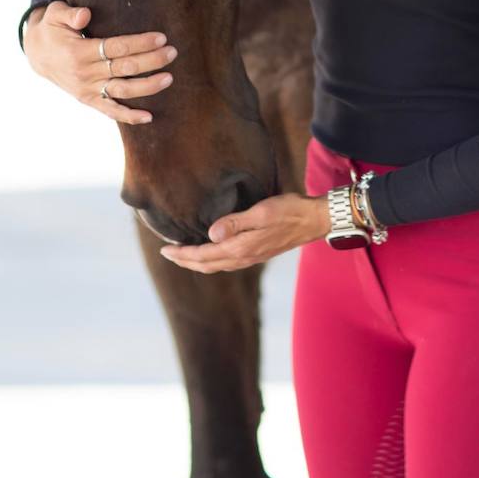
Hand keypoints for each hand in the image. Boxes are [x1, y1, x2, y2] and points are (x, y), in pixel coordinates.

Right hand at [22, 1, 177, 125]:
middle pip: (124, 68)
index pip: (117, 47)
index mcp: (79, 52)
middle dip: (151, 61)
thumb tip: (84, 15)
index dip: (140, 43)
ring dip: (147, 86)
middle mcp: (84, 74)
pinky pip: (110, 110)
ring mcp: (87, 90)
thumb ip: (69, 14)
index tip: (161, 37)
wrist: (37, 55)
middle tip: (173, 52)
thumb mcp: (54, 15)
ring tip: (169, 78)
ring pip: (122, 90)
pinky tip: (148, 117)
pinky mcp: (89, 100)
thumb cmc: (52, 29)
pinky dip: (129, 116)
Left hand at [160, 193, 331, 272]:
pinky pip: (226, 263)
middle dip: (185, 260)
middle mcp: (243, 258)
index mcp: (241, 248)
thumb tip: (210, 234)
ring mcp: (251, 258)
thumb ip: (235, 223)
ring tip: (184, 255)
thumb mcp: (260, 212)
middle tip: (167, 254)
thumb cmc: (288, 211)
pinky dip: (211, 260)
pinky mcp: (257, 254)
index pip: (204, 255)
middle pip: (206, 265)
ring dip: (197, 262)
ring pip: (216, 266)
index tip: (165, 250)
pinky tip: (211, 252)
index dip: (183, 254)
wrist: (313, 220)